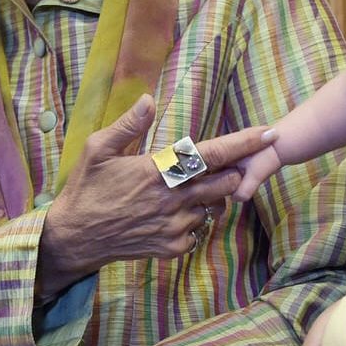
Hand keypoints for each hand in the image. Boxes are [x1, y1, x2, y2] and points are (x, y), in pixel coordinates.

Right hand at [38, 98, 266, 294]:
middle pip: (228, 182)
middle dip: (232, 171)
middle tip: (221, 165)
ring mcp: (176, 225)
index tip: (270, 133)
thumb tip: (149, 99)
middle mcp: (174, 199)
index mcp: (160, 170)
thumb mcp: (98, 149)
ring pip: (213, 207)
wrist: (75, 238)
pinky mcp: (173, 246)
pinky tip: (169, 213)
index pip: (214, 153)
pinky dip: (192, 220)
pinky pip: (198, 230)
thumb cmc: (86, 189)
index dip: (245, 143)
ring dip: (208, 197)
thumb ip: (129, 124)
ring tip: (180, 191)